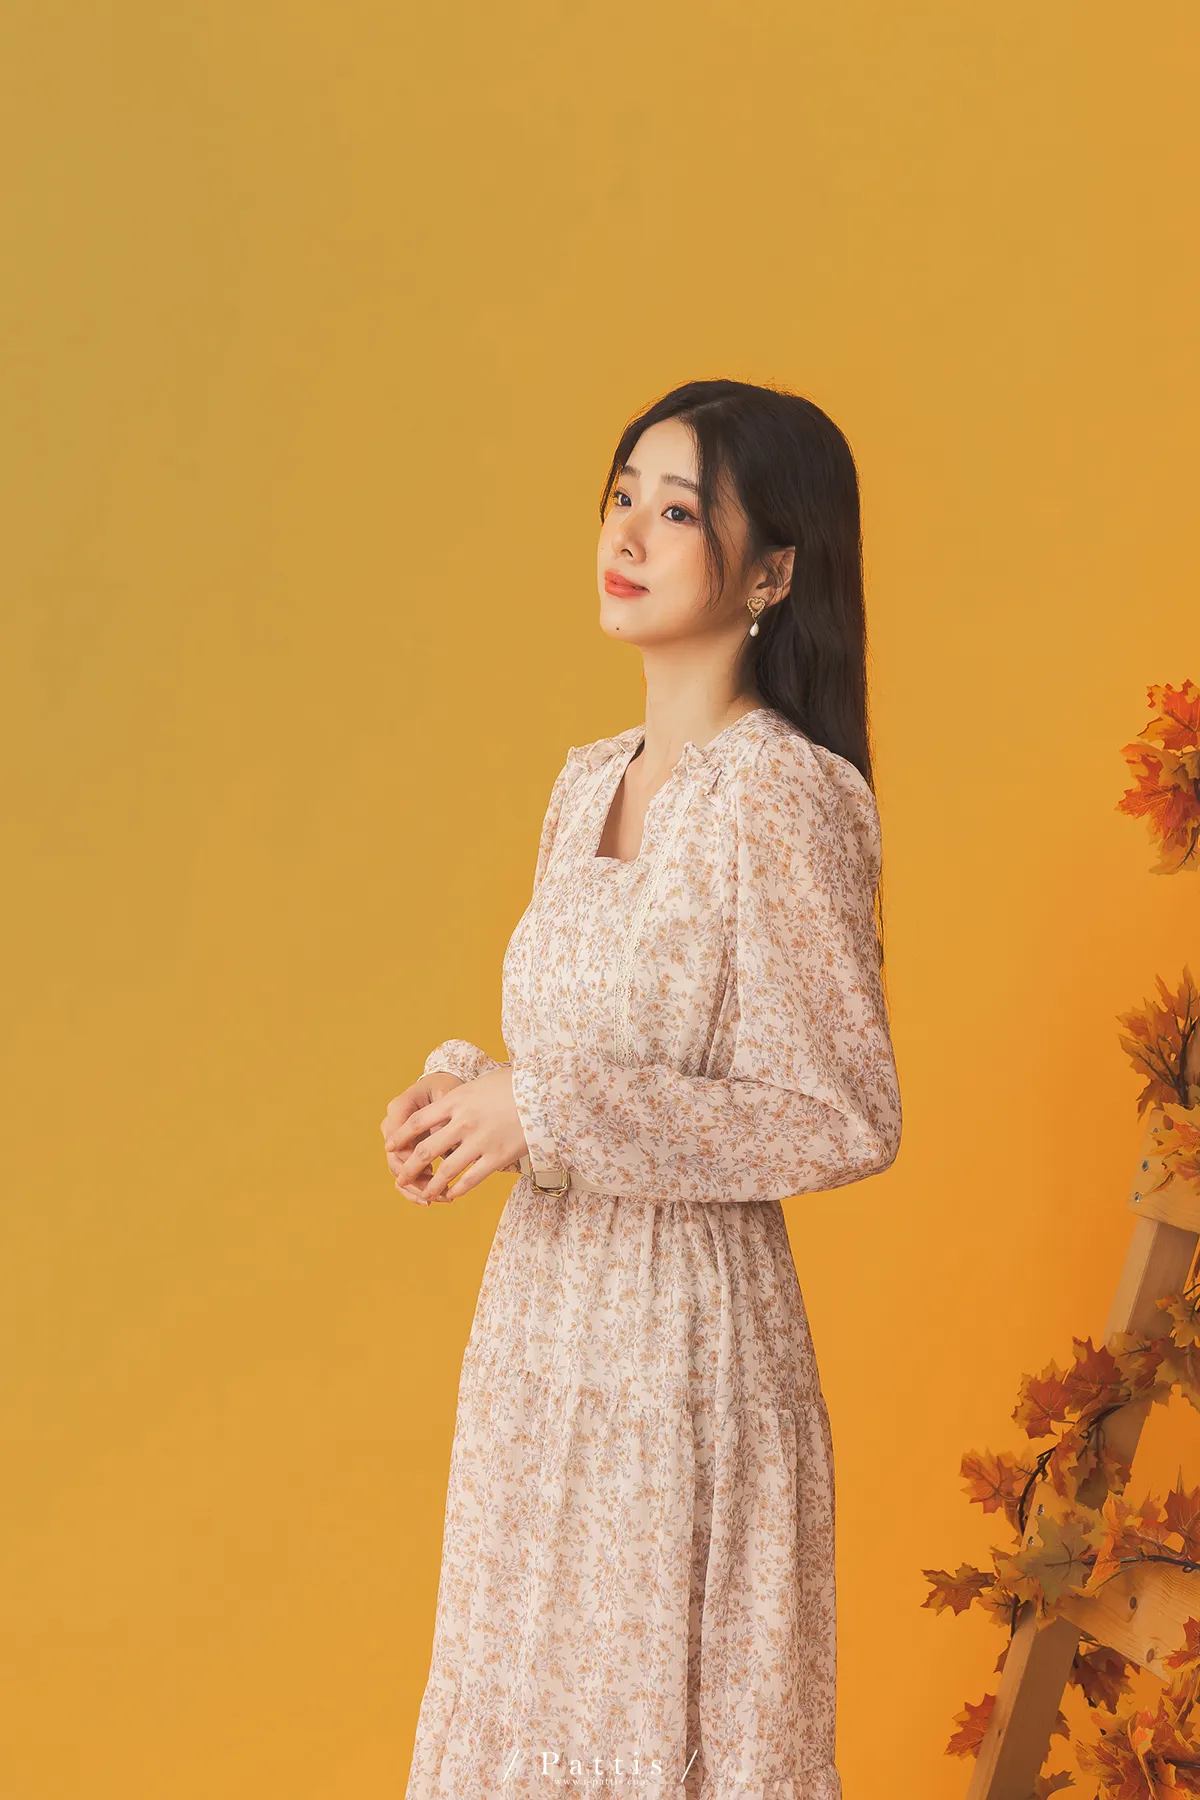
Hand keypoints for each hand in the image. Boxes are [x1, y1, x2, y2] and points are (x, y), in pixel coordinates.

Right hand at [381, 1072, 463, 1202]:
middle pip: (394, 1159)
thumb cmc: (447, 1088)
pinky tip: (431, 1199)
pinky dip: (415, 1187)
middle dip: (414, 1179)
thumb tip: (444, 1143)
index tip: (430, 1171)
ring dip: (416, 1188)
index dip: (410, 1158)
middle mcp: (392, 1125)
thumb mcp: (448, 1095)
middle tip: (436, 1192)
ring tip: (440, 1198)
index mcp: (399, 1107)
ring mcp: (396, 1140)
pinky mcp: (404, 1150)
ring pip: (397, 1170)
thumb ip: (443, 1119)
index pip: (396, 1137)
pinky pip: (404, 1173)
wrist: (443, 1086)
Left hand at [383, 1065, 528, 1203]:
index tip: (390, 1145)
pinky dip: (458, 1189)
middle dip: (409, 1167)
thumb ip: (459, 1099)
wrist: (546, 1092)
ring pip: (446, 1171)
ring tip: (423, 1194)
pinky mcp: (498, 1157)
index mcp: (456, 1101)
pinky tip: (452, 1194)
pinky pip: (472, 1179)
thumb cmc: (513, 1084)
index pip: (417, 1121)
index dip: (400, 1136)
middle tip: (400, 1177)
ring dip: (431, 1185)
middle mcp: (463, 1122)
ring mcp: (480, 1142)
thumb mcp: (479, 1084)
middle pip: (425, 1149)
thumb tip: (441, 1111)